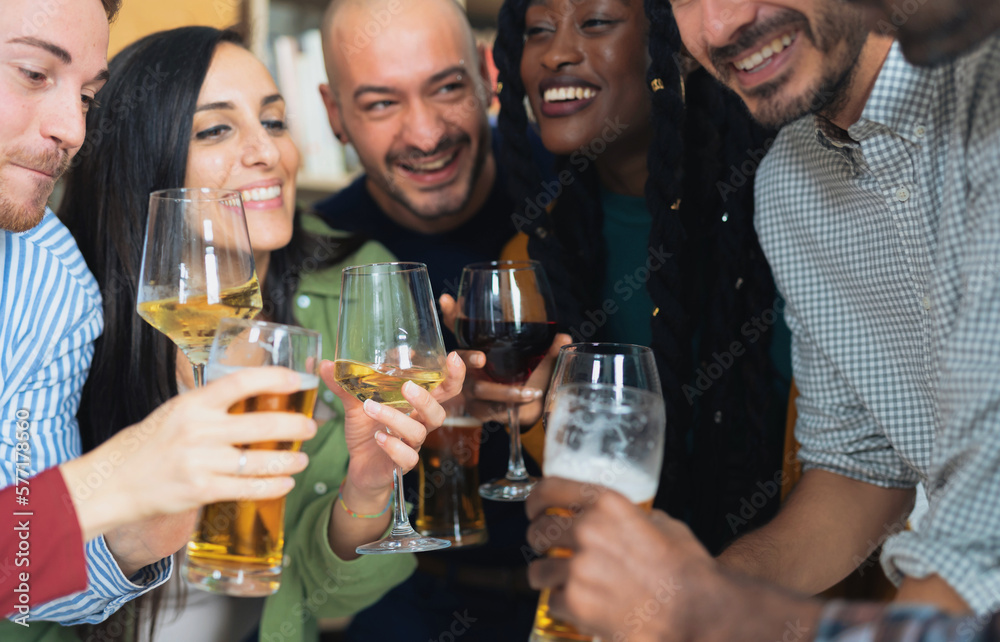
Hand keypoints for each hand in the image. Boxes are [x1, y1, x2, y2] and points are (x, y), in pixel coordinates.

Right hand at [84, 367, 316, 574]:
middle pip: (261, 424)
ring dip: (288, 460)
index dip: (275, 378)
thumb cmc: (147, 445)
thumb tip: (251, 395)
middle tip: (311, 427)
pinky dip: (272, 486)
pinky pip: (247, 488)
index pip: (242, 381)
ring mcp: (200, 461)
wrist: (113, 484)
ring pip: (260, 460)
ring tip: (302, 459)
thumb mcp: (174, 412)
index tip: (299, 380)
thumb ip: (209, 405)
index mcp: (192, 403)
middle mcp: (198, 429)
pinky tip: (285, 483)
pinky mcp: (201, 490)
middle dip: (295, 426)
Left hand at [321, 351, 464, 495]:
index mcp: (414, 406)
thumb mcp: (354, 406)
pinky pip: (407, 457)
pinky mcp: (401, 465)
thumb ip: (345, 385)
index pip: (443, 390)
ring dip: (395, 418)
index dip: (453, 376)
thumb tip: (325, 363)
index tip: (453, 357)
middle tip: (408, 387)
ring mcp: (411, 446)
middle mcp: (418, 425)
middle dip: (426, 398)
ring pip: (418, 432)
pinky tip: (378, 438)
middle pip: (438, 412)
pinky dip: (393, 446)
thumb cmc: (366, 433)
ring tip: (370, 408)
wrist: (358, 469)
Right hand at [439, 293, 570, 424]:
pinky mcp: (479, 410)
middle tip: (481, 358)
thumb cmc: (527, 377)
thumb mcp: (537, 359)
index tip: (446, 300)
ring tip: (529, 392)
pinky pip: (491, 409)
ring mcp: (471, 389)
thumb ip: (548, 348)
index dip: (451, 314)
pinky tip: (528, 401)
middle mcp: (468, 367)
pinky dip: (511, 406)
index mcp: (477, 347)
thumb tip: (564, 337)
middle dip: (467, 358)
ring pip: (479, 389)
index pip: (458, 327)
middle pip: (459, 359)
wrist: (529, 410)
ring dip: (503, 391)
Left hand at [525, 478, 716, 641]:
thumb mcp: (660, 522)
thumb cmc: (686, 569)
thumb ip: (625, 515)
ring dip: (549, 577)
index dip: (535, 500)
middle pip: (538, 531)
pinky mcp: (576, 603)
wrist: (699, 611)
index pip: (549, 490)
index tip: (534, 509)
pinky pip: (551, 601)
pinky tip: (584, 605)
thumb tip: (606, 517)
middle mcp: (587, 531)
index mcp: (606, 504)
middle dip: (542, 542)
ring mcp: (578, 568)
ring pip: (537, 570)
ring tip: (568, 583)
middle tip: (554, 552)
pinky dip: (564, 606)